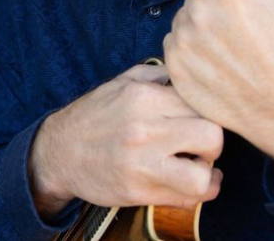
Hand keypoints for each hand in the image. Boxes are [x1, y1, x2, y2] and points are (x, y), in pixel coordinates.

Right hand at [28, 64, 223, 218]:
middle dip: (214, 141)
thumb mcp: (120, 82)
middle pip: (212, 136)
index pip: (201, 103)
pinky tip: (195, 182)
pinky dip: (200, 192)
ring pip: (202, 175)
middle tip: (203, 144)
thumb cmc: (93, 116)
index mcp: (144, 97)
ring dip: (208, 171)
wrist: (58, 152)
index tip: (203, 119)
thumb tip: (189, 75)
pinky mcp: (138, 191)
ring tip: (198, 165)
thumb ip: (157, 76)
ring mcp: (141, 164)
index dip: (209, 112)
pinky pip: (186, 198)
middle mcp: (145, 129)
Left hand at [164, 0, 273, 166]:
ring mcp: (184, 39)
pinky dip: (190, 51)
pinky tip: (215, 64)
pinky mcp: (175, 65)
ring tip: (228, 49)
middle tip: (236, 26)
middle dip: (214, 2)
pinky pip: (175, 44)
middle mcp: (201, 10)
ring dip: (200, 27)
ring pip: (184, 18)